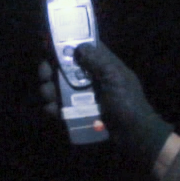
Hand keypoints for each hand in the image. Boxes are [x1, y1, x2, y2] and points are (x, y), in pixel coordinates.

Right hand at [38, 41, 174, 167]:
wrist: (133, 134)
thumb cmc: (127, 102)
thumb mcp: (115, 77)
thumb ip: (97, 60)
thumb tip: (78, 46)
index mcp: (102, 65)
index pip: (81, 48)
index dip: (65, 45)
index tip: (48, 46)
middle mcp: (90, 77)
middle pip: (63, 67)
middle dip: (50, 70)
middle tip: (45, 75)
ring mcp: (83, 95)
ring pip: (58, 87)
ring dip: (49, 89)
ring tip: (49, 96)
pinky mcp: (78, 112)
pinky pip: (61, 106)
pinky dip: (53, 107)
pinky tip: (52, 110)